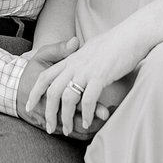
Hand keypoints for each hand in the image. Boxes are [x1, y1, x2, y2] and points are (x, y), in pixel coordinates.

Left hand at [25, 30, 146, 135]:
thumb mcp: (92, 47)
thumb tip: (75, 59)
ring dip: (66, 117)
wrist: (132, 33)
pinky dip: (86, 114)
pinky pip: (88, 100)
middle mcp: (75, 65)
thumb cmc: (116, 41)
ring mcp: (86, 70)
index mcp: (71, 58)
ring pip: (67, 98)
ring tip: (68, 129)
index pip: (45, 76)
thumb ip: (81, 55)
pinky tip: (87, 123)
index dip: (36, 92)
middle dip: (49, 112)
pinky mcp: (100, 75)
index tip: (30, 106)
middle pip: (52, 91)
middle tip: (50, 128)